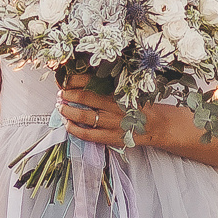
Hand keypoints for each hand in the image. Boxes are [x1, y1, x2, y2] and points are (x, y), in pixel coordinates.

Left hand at [58, 85, 186, 149]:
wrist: (157, 125)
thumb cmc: (139, 106)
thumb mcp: (127, 91)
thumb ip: (109, 86)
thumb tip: (84, 80)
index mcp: (119, 91)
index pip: (92, 81)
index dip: (74, 80)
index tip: (64, 79)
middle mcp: (115, 106)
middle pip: (85, 97)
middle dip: (68, 93)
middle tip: (60, 92)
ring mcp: (112, 123)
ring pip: (83, 116)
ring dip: (68, 110)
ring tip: (60, 106)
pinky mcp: (111, 137)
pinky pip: (87, 134)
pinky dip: (74, 129)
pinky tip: (67, 123)